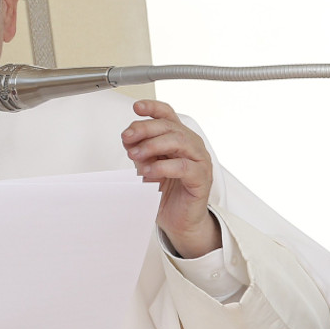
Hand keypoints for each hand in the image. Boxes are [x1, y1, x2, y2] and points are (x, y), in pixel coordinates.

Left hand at [122, 100, 220, 257]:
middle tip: (128, 137)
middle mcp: (191, 145)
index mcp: (179, 138)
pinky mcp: (201, 178)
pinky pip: (184, 167)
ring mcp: (199, 160)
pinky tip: (149, 171)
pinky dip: (163, 167)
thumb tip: (128, 136)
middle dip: (145, 128)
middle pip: (170, 126)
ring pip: (179, 141)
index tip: (137, 107)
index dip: (153, 107)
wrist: (178, 220)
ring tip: (136, 155)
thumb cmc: (166, 192)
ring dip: (153, 145)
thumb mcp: (146, 166)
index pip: (168, 115)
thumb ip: (140, 150)